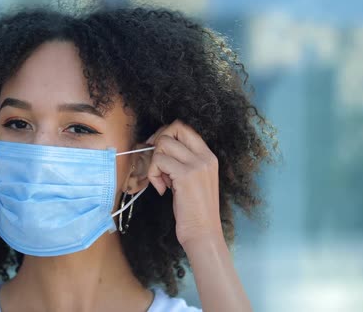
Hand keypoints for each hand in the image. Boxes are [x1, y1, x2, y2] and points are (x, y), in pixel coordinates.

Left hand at [146, 119, 222, 246]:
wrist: (203, 233)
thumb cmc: (195, 211)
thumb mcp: (193, 180)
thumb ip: (182, 162)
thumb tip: (159, 149)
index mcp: (209, 156)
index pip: (185, 128)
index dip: (166, 134)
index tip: (159, 152)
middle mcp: (205, 157)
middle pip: (174, 128)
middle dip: (158, 142)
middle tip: (156, 163)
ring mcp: (197, 165)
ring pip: (163, 143)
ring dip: (154, 162)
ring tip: (161, 181)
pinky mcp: (185, 175)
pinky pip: (158, 160)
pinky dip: (153, 174)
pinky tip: (162, 189)